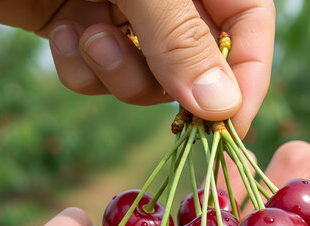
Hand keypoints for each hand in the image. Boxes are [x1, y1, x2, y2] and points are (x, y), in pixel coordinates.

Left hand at [0, 0, 274, 136]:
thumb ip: (180, 38)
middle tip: (143, 76)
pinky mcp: (79, 29)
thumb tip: (222, 107)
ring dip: (116, 72)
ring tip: (87, 35)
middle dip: (165, 79)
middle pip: (198, 64)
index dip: (246, 79)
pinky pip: (96, 75)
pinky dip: (78, 67)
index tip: (228, 128)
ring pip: (145, 78)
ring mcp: (122, 14)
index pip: (249, 28)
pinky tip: (60, 35)